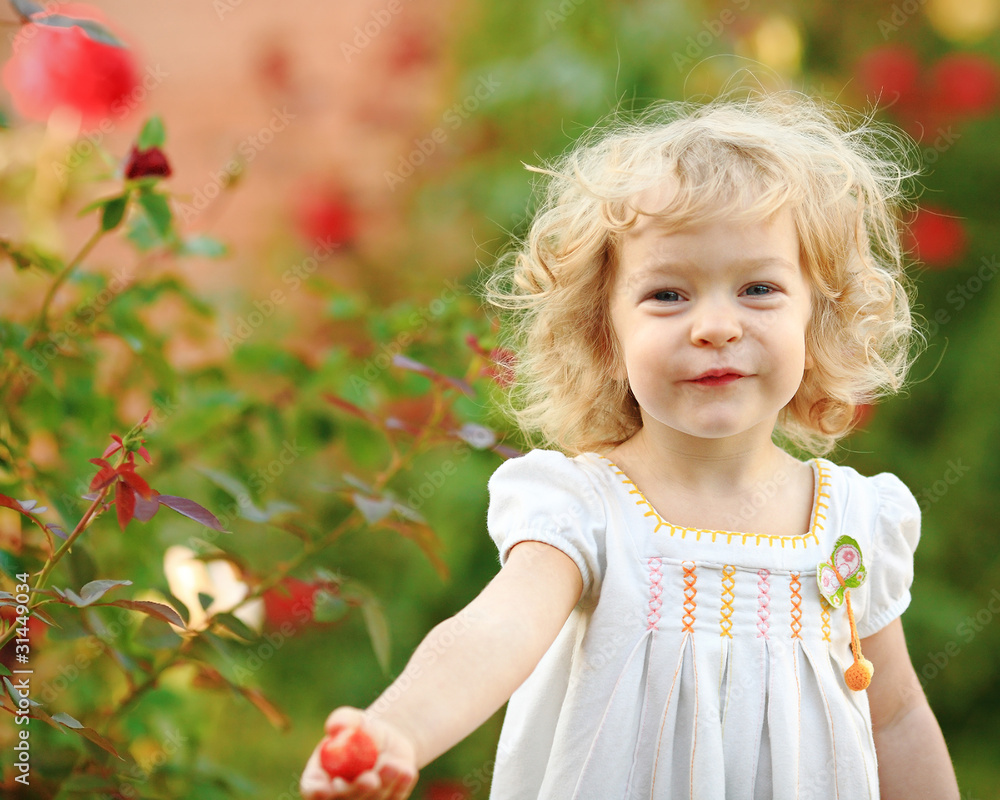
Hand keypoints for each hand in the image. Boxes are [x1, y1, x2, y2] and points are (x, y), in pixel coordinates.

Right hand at [300, 707, 418, 799]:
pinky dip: (399, 787)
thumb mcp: (353, 719)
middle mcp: (336, 797)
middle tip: (370, 778)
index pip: (313, 790)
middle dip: (357, 792)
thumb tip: (335, 727)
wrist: (386, 741)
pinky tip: (406, 771)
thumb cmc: (361, 730)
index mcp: (318, 778)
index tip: (332, 785)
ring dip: (383, 786)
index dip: (319, 792)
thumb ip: (342, 720)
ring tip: (393, 764)